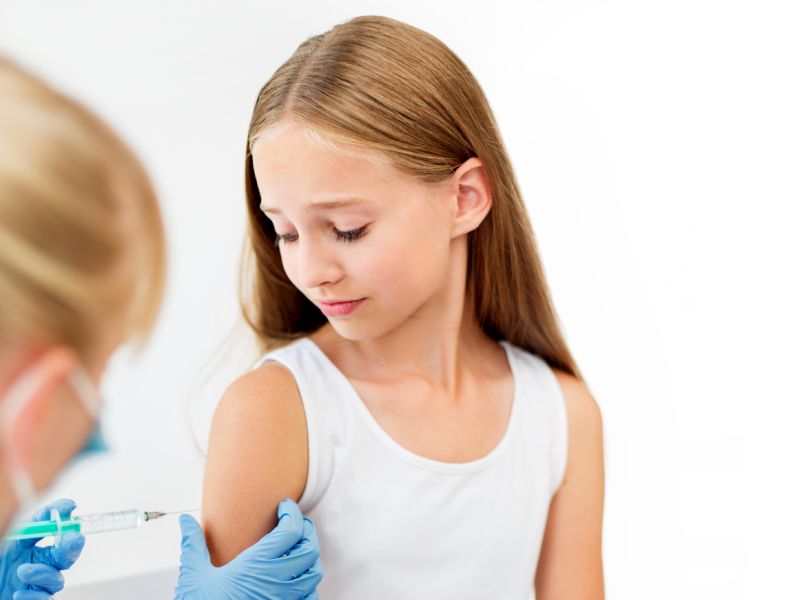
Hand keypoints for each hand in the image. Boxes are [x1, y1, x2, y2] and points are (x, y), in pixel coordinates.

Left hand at [0, 498, 85, 599]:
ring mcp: (35, 584)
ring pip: (57, 580)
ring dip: (44, 574)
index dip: (64, 518)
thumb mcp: (6, 537)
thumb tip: (56, 508)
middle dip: (72, 545)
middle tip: (72, 539)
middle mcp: (36, 563)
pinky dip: (35, 596)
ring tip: (23, 571)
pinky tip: (19, 593)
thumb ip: (30, 525)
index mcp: (29, 545)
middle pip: (66, 554)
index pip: (54, 529)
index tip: (70, 508)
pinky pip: (46, 599)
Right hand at [174, 498, 321, 599]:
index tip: (285, 507)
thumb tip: (186, 520)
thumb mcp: (194, 574)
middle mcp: (276, 581)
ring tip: (297, 551)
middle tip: (296, 524)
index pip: (291, 529)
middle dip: (307, 532)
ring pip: (314, 573)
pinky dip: (308, 585)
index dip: (292, 512)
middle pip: (309, 548)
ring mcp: (284, 599)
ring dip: (309, 559)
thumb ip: (193, 544)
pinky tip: (295, 580)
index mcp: (256, 564)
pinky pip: (311, 598)